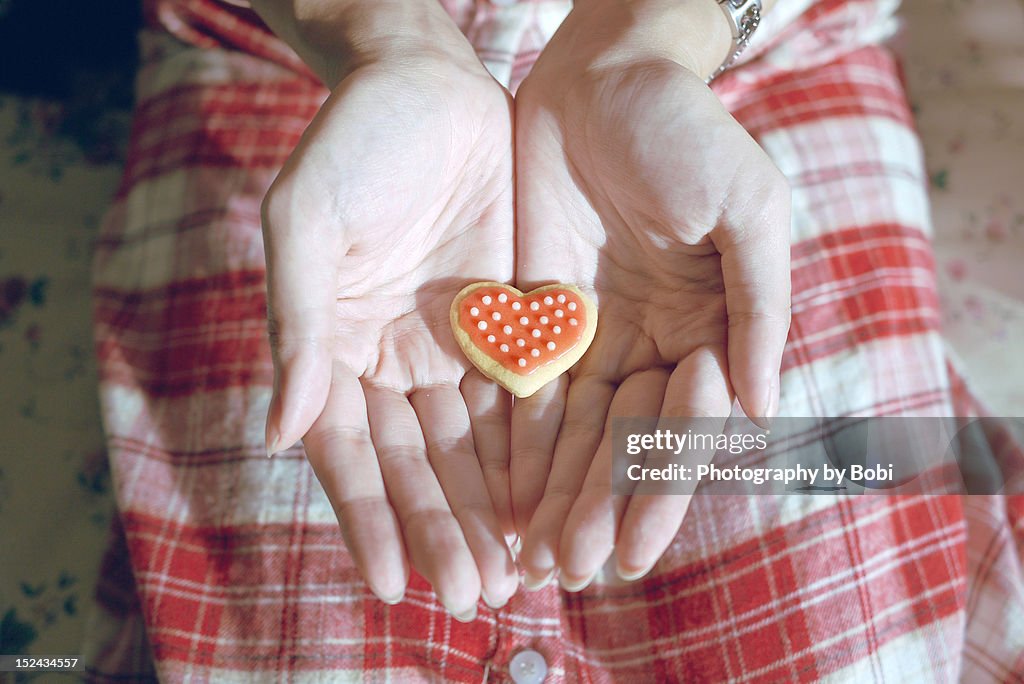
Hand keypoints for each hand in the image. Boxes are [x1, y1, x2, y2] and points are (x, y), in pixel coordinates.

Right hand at [261, 38, 517, 617]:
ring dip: (490, 509)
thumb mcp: (306, 219)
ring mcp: (453, 345)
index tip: (394, 583)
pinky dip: (534, 452)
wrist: (429, 82)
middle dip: (442, 529)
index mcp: (334, 346)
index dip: (369, 518)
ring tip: (512, 573)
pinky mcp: (511, 322)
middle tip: (471, 596)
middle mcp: (391, 360)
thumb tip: (281, 431)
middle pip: (418, 463)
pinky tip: (550, 501)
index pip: (349, 452)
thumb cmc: (352, 140)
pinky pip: (524, 398)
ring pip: (473, 445)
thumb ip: (296, 322)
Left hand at [510, 0, 790, 588]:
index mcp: (712, 329)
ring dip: (552, 494)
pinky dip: (513, 443)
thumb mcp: (748, 209)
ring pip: (572, 432)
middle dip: (598, 508)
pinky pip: (523, 389)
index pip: (686, 429)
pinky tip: (499, 495)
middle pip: (624, 444)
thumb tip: (762, 410)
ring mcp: (592, 335)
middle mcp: (652, 345)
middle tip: (570, 571)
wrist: (606, 75)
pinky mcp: (536, 315)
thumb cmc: (689, 130)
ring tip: (531, 557)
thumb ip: (759, 307)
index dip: (661, 492)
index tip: (633, 553)